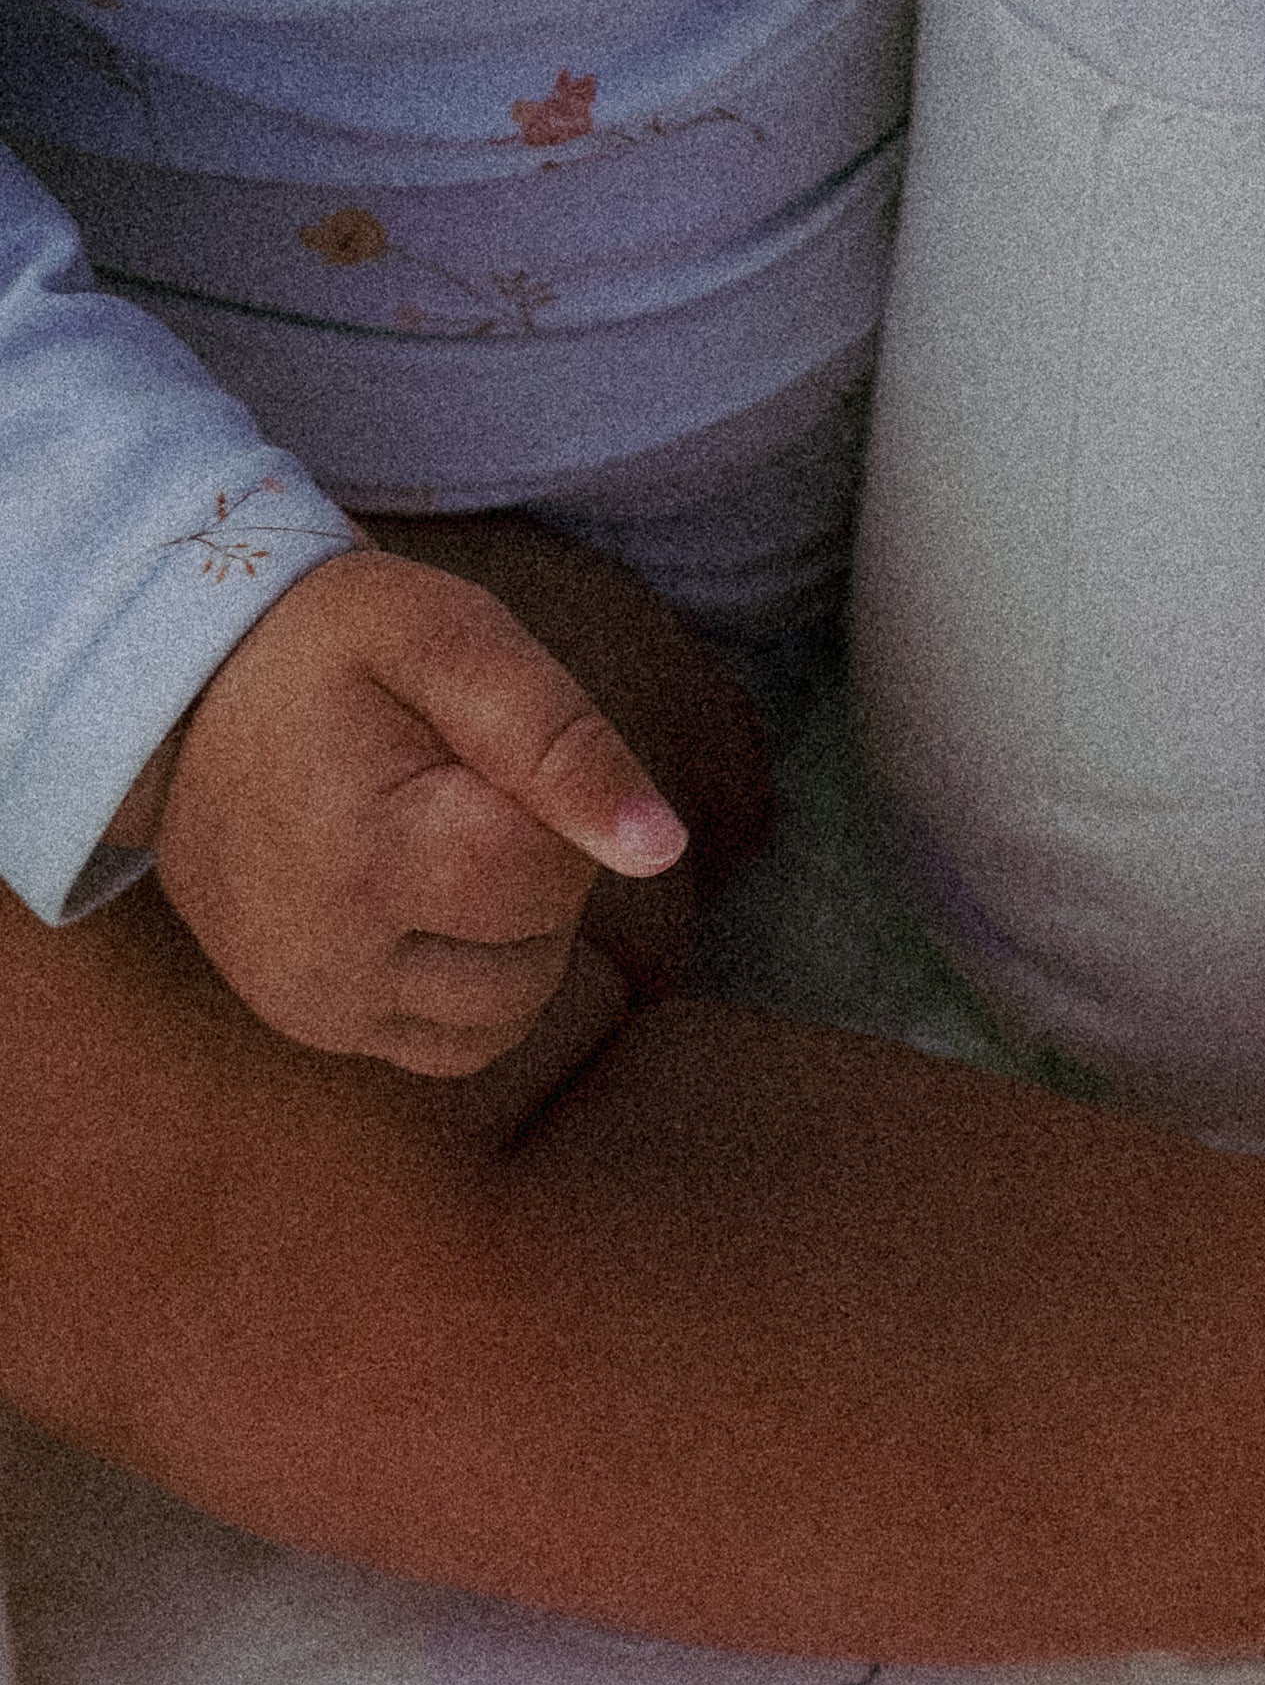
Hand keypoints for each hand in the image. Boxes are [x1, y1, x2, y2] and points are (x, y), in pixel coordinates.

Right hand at [129, 546, 689, 1071]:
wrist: (180, 693)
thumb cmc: (331, 649)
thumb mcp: (452, 639)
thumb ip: (564, 739)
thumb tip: (663, 851)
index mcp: (367, 850)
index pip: (553, 876)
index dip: (554, 810)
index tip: (481, 758)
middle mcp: (329, 952)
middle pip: (538, 952)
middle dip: (537, 874)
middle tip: (456, 796)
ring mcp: (315, 1002)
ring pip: (509, 1011)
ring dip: (515, 936)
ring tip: (440, 846)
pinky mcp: (311, 1024)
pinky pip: (456, 1045)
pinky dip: (476, 989)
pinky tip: (433, 910)